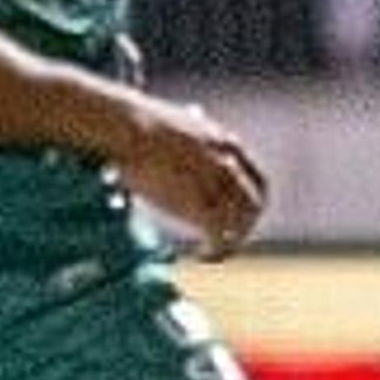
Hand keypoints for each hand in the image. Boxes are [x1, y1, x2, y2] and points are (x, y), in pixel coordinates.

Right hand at [115, 97, 271, 261]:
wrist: (125, 126)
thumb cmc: (131, 123)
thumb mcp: (170, 125)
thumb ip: (181, 137)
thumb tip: (174, 133)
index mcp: (224, 144)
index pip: (254, 178)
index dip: (248, 199)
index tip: (235, 213)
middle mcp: (229, 163)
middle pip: (254, 202)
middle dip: (245, 223)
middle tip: (228, 238)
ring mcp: (217, 184)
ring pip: (241, 221)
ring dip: (232, 241)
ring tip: (212, 253)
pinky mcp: (199, 203)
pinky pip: (218, 235)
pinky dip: (216, 250)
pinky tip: (200, 256)